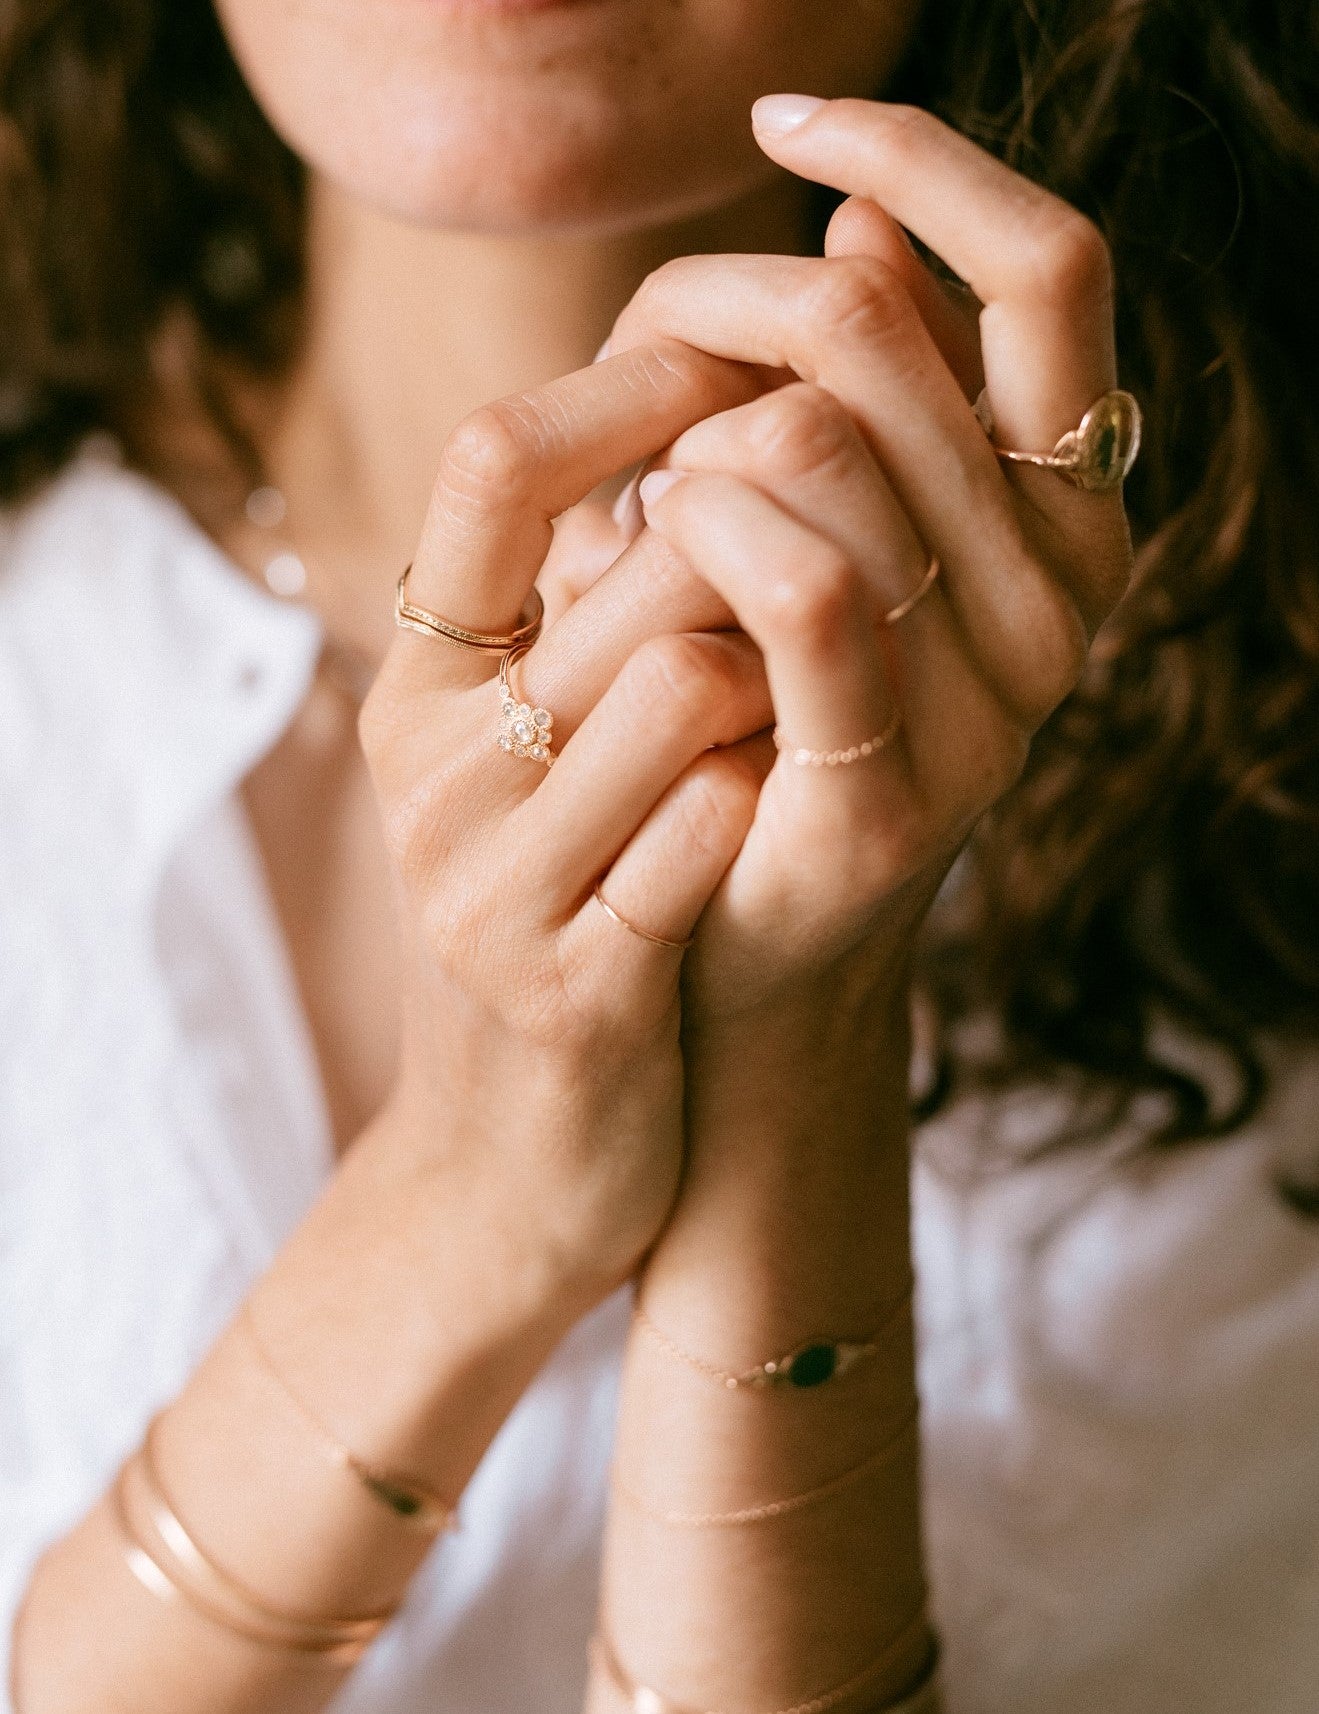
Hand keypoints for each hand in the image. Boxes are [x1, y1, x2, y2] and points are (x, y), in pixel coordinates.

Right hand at [359, 343, 777, 1300]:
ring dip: (788, 679)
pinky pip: (712, 826)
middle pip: (644, 561)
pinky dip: (773, 798)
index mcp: (421, 690)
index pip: (492, 461)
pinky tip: (781, 816)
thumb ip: (587, 610)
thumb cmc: (555, 919)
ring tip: (800, 715)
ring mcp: (495, 880)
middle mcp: (436, 769)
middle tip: (826, 585)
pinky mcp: (573, 985)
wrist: (509, 1162)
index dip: (629, 388)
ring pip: (690, 675)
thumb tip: (712, 422)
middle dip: (765, 558)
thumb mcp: (532, 759)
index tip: (739, 377)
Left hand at [600, 97, 1134, 1025]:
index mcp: (1074, 508)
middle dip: (721, 322)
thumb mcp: (826, 523)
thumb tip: (859, 231)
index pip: (1054, 265)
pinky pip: (797, 580)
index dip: (923, 160)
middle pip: (884, 337)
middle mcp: (1067, 594)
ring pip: (815, 439)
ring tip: (650, 512)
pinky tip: (645, 532)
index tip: (784, 120)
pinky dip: (693, 520)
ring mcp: (996, 700)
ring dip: (683, 439)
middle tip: (651, 401)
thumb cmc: (758, 703)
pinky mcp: (893, 787)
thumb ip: (870, 389)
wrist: (725, 932)